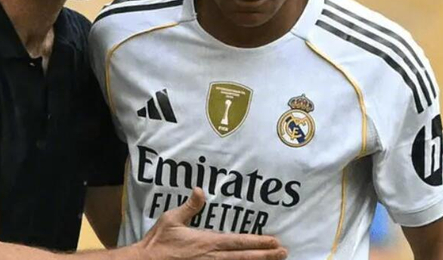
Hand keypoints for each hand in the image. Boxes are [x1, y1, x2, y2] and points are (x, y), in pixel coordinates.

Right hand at [136, 187, 286, 259]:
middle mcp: (212, 257)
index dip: (258, 241)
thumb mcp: (172, 219)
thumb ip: (189, 206)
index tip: (275, 241)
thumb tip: (200, 189)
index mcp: (207, 241)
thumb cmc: (158, 241)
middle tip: (284, 252)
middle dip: (266, 255)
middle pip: (245, 257)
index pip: (238, 242)